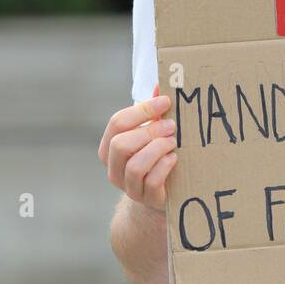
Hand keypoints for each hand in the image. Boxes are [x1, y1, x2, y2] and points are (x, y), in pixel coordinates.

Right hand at [98, 83, 176, 211]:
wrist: (161, 193)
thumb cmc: (155, 155)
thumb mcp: (152, 132)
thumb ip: (154, 112)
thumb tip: (162, 85)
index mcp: (110, 146)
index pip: (117, 122)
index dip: (143, 110)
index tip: (166, 101)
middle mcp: (114, 167)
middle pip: (121, 144)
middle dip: (150, 131)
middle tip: (173, 126)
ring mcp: (128, 186)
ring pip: (135, 166)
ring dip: (158, 149)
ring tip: (174, 142)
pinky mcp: (146, 198)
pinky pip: (152, 182)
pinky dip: (165, 166)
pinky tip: (174, 159)